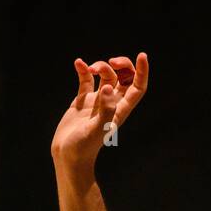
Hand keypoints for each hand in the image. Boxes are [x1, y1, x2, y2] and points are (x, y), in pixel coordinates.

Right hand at [50, 53, 149, 175]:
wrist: (68, 155)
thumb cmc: (83, 147)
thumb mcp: (97, 129)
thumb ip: (105, 109)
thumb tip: (108, 88)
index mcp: (120, 110)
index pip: (138, 88)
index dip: (143, 72)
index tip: (142, 55)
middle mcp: (111, 104)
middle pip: (125, 78)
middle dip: (122, 66)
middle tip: (112, 62)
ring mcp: (97, 101)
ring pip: (106, 76)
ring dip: (100, 67)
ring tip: (90, 68)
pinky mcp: (82, 101)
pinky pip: (85, 81)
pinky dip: (83, 70)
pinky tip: (79, 63)